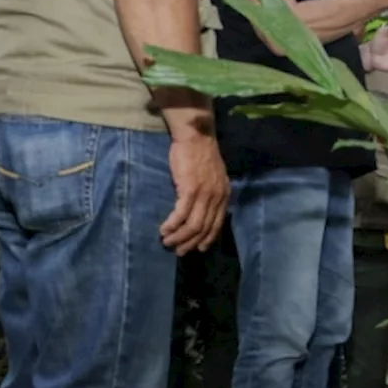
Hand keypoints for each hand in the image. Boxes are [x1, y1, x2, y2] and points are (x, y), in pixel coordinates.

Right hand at [161, 130, 229, 255]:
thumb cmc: (201, 154)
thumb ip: (211, 193)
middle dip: (191, 243)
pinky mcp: (190, 190)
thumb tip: (203, 211)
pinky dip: (172, 225)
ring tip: (167, 242)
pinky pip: (180, 215)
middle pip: (204, 228)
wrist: (196, 137)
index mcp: (224, 194)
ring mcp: (204, 194)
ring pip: (193, 225)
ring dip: (179, 237)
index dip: (207, 239)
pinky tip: (164, 230)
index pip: (217, 224)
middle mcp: (217, 197)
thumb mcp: (214, 176)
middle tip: (179, 251)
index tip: (197, 248)